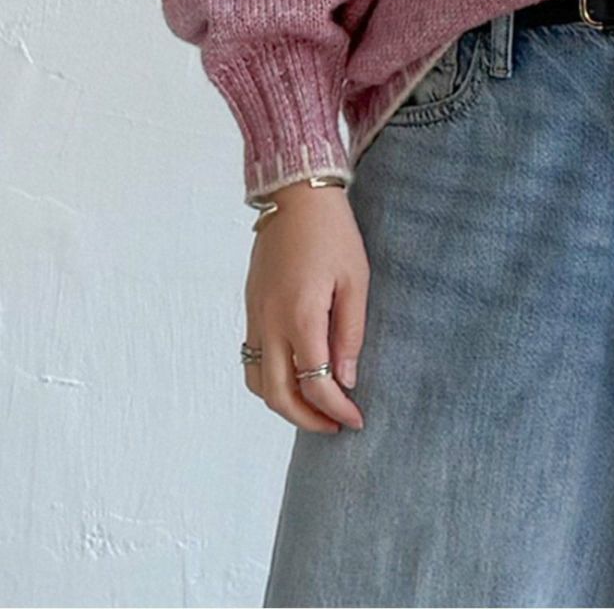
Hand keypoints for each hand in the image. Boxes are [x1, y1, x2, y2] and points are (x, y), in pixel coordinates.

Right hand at [243, 181, 369, 432]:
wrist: (294, 195)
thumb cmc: (333, 233)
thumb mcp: (356, 280)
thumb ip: (350, 333)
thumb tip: (346, 379)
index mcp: (300, 317)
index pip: (314, 384)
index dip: (336, 409)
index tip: (356, 419)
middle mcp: (269, 323)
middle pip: (277, 396)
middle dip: (306, 419)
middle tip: (335, 424)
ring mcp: (254, 316)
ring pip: (256, 382)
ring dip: (283, 404)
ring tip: (315, 407)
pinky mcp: (249, 307)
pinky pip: (251, 358)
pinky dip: (269, 380)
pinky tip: (294, 376)